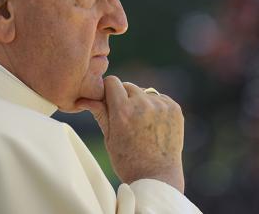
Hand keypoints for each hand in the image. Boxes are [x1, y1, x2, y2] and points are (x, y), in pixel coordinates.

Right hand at [75, 76, 184, 192]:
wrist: (157, 177)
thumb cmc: (128, 161)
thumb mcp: (109, 138)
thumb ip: (100, 113)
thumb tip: (84, 99)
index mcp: (123, 111)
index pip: (112, 82)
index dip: (108, 91)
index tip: (108, 101)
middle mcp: (143, 104)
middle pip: (128, 86)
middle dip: (124, 97)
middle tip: (125, 117)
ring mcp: (161, 106)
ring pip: (145, 92)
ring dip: (141, 101)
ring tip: (141, 124)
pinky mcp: (175, 109)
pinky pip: (160, 99)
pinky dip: (155, 106)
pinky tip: (154, 124)